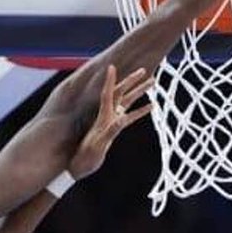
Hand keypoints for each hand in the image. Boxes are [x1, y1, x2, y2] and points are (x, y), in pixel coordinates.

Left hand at [67, 65, 154, 179]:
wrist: (79, 167)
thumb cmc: (87, 158)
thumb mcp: (100, 145)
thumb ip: (111, 131)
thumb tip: (122, 119)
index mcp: (103, 117)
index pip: (107, 94)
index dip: (110, 81)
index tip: (112, 66)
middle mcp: (107, 116)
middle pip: (121, 94)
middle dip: (132, 81)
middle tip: (144, 70)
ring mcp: (111, 121)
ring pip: (127, 102)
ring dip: (139, 92)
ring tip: (152, 82)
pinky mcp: (115, 129)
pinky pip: (130, 116)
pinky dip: (140, 111)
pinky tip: (151, 106)